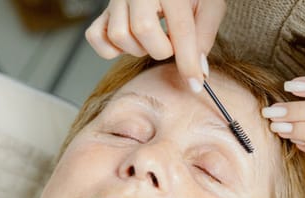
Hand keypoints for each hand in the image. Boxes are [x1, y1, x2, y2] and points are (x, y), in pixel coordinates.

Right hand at [85, 0, 225, 91]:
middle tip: (170, 44)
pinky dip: (111, 50)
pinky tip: (132, 44)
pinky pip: (96, 37)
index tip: (195, 84)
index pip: (179, 27)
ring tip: (152, 40)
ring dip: (139, 49)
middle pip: (143, 30)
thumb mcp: (209, 7)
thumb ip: (204, 36)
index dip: (188, 61)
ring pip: (119, 35)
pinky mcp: (103, 11)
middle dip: (161, 49)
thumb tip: (199, 71)